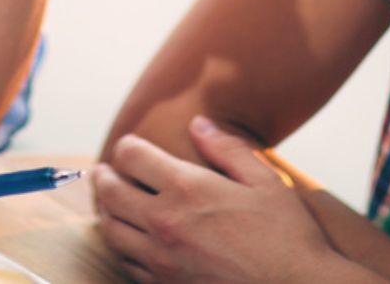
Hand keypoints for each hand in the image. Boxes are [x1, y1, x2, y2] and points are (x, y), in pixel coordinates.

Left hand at [93, 116, 343, 282]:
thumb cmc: (286, 236)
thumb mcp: (264, 181)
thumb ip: (227, 148)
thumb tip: (198, 124)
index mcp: (188, 189)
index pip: (133, 156)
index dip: (128, 147)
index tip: (130, 147)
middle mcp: (166, 223)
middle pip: (111, 193)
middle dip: (104, 177)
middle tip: (102, 172)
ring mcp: (162, 260)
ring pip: (112, 232)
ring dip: (106, 213)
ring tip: (109, 204)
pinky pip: (128, 265)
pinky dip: (122, 248)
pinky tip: (132, 241)